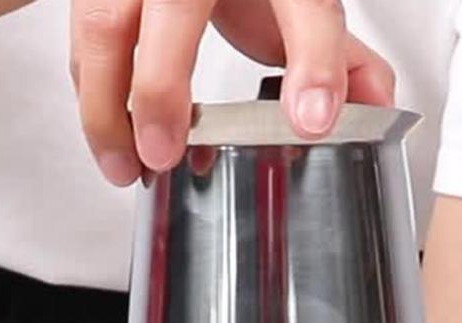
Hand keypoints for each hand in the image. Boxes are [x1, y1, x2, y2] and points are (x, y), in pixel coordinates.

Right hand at [69, 0, 394, 186]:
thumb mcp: (299, 7)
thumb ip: (340, 59)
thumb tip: (378, 109)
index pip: (303, 6)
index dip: (313, 63)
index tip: (313, 120)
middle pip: (174, 6)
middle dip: (161, 87)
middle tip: (164, 154)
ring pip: (104, 23)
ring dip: (105, 104)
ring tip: (125, 168)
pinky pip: (83, 36)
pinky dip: (90, 92)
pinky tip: (112, 139)